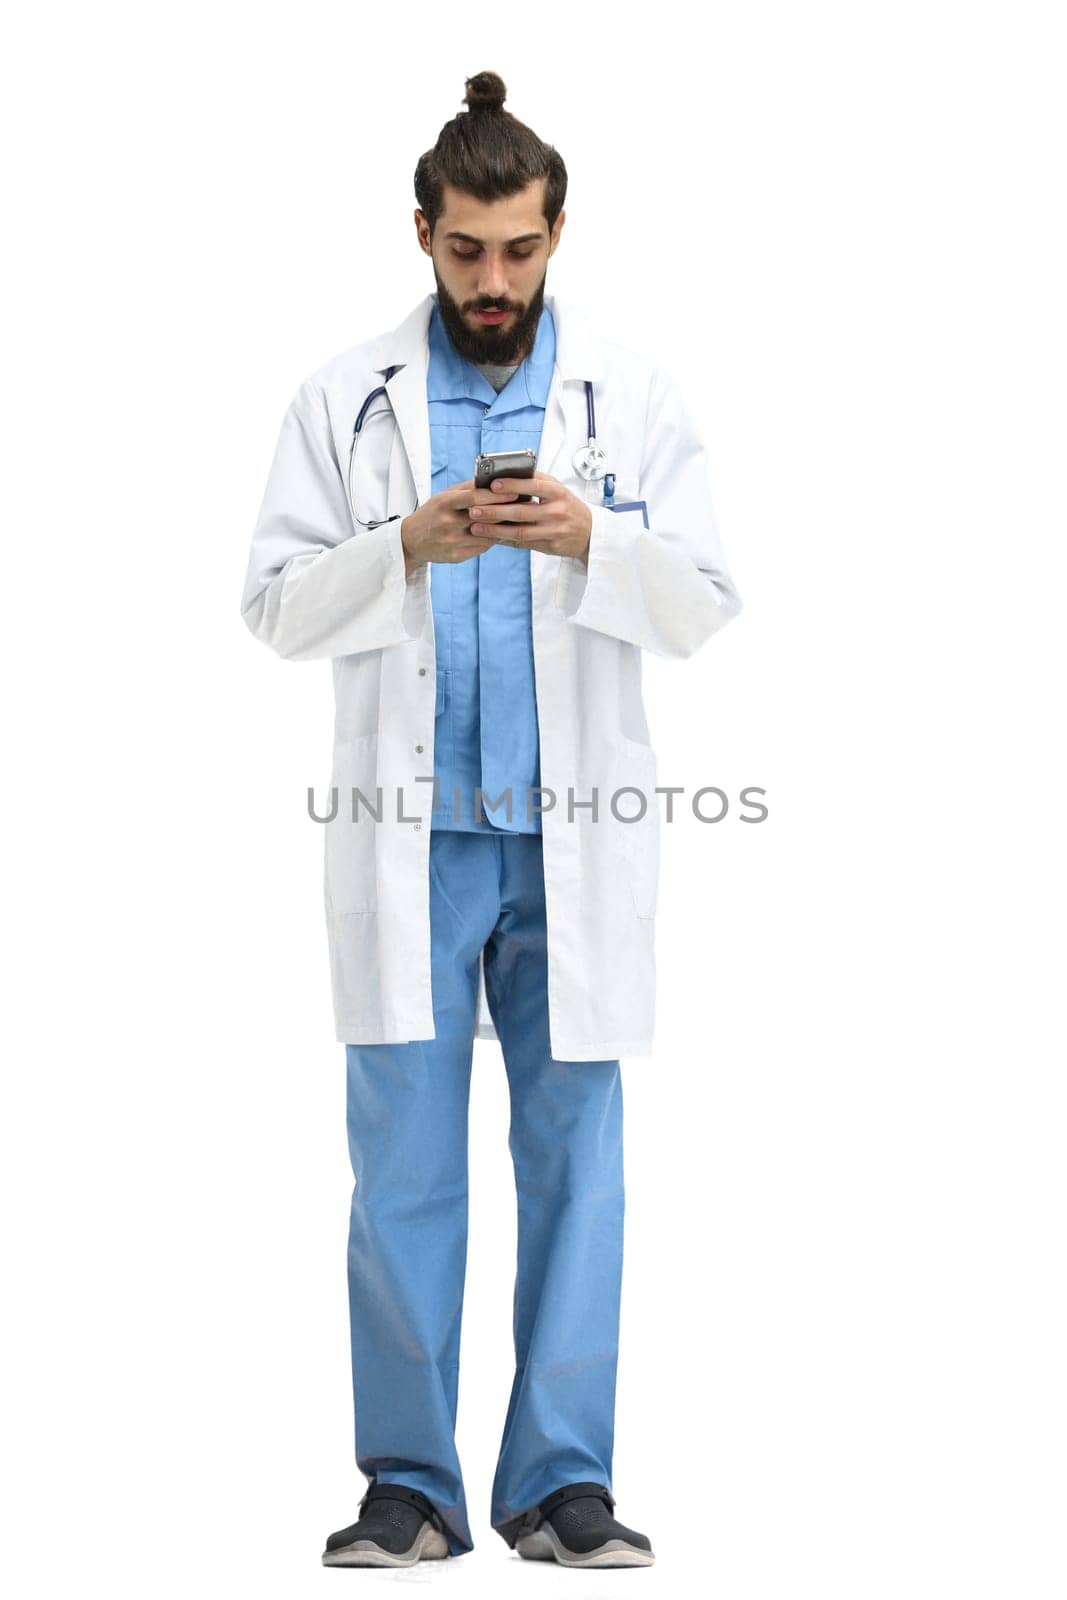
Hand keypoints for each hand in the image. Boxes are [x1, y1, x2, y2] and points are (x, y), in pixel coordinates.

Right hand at [400, 478, 521, 569]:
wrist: (411, 541)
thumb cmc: (432, 513)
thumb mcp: (443, 497)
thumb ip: (467, 489)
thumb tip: (494, 480)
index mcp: (444, 503)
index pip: (475, 497)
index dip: (497, 495)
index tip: (516, 492)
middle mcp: (447, 523)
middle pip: (484, 517)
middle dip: (507, 511)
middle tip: (527, 506)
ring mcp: (451, 541)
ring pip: (487, 535)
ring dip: (504, 527)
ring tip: (520, 520)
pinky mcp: (455, 556)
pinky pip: (482, 547)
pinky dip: (493, 539)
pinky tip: (503, 534)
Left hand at [466, 472, 592, 564]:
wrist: (590, 533)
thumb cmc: (567, 506)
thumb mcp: (557, 490)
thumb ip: (536, 482)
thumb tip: (506, 476)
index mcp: (557, 492)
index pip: (534, 485)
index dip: (513, 484)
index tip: (493, 484)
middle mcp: (556, 511)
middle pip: (522, 511)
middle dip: (495, 511)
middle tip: (473, 509)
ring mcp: (554, 530)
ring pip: (520, 531)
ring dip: (495, 530)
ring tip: (475, 527)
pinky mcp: (550, 546)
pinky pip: (523, 544)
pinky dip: (505, 540)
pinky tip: (489, 537)